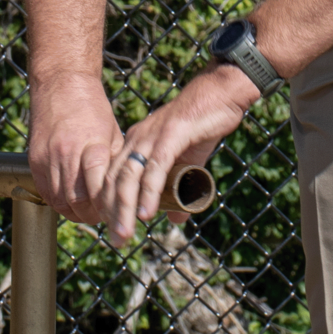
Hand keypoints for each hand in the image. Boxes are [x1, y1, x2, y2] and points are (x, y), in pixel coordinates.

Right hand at [27, 77, 123, 225]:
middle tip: (104, 217)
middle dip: (92, 215)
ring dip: (75, 212)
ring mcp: (47, 158)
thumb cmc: (93, 108)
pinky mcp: (34, 161)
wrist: (61, 84)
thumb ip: (113, 164)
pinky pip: (46, 193)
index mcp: (92, 145)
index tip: (116, 214)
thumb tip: (123, 193)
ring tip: (88, 212)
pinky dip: (59, 202)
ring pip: (60, 201)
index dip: (107, 207)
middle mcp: (66, 154)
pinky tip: (71, 202)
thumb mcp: (112, 133)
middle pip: (77, 201)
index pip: (98, 188)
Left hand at [94, 65, 257, 247]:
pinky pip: (155, 168)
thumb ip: (180, 187)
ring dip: (125, 208)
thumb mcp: (190, 161)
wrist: (223, 93)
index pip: (113, 177)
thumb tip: (175, 219)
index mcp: (137, 143)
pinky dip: (148, 192)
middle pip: (115, 180)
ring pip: (130, 177)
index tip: (112, 229)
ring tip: (125, 233)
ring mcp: (153, 136)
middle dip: (112, 213)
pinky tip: (145, 212)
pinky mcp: (172, 135)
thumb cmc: (205, 124)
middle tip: (116, 241)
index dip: (109, 204)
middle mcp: (138, 138)